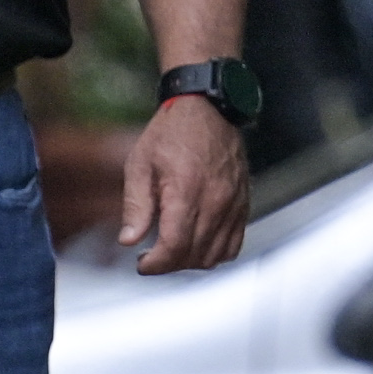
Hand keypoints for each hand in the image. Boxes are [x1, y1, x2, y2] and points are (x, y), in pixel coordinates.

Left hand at [119, 90, 252, 272]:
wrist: (208, 109)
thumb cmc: (173, 132)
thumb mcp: (140, 164)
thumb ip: (136, 205)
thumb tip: (129, 239)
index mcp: (187, 191)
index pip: (175, 246)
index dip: (156, 264)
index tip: (142, 263)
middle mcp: (216, 200)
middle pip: (195, 255)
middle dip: (169, 264)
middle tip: (152, 255)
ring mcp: (233, 204)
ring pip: (216, 255)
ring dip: (192, 261)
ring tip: (174, 250)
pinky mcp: (243, 204)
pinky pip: (235, 244)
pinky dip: (216, 253)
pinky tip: (198, 243)